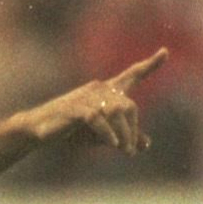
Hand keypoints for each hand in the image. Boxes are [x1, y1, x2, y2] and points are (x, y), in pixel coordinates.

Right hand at [18, 49, 168, 155]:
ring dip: (124, 133)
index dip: (150, 65)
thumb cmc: (70, 132)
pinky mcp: (75, 108)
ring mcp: (86, 97)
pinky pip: (97, 118)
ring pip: (116, 111)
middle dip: (133, 129)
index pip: (132, 75)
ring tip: (124, 150)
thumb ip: (124, 137)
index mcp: (106, 92)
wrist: (37, 132)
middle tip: (130, 151)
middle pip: (128, 105)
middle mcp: (99, 89)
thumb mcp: (101, 136)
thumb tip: (146, 144)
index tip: (165, 52)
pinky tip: (112, 144)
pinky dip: (108, 133)